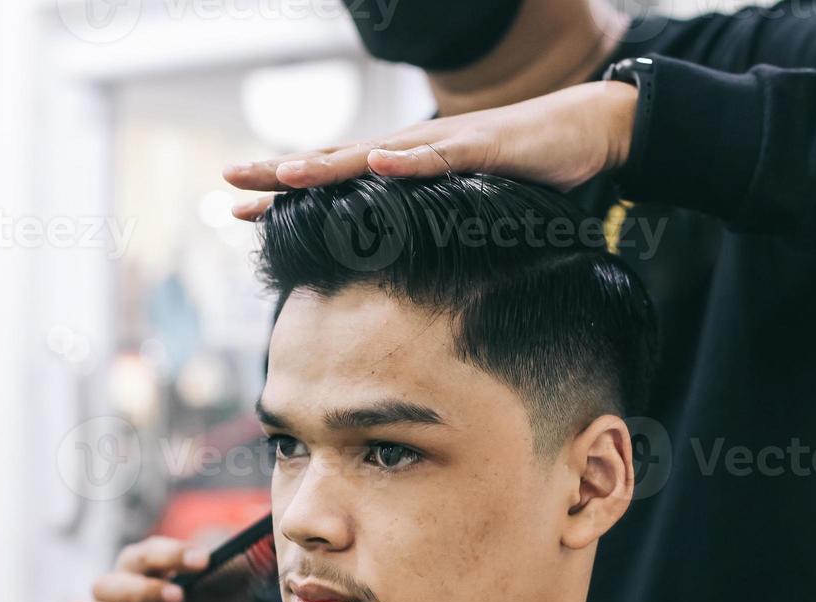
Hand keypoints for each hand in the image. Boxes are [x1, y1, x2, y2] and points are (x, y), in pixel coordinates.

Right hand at [47, 536, 255, 601]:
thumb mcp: (232, 587)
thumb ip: (231, 567)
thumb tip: (239, 551)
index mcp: (149, 565)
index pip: (147, 552)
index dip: (171, 553)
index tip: (202, 561)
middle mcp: (122, 590)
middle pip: (112, 581)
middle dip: (143, 588)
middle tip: (177, 599)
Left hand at [223, 81, 637, 219]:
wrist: (585, 129)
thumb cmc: (524, 167)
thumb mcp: (466, 204)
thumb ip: (429, 222)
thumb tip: (395, 257)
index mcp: (405, 166)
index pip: (335, 179)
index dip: (286, 190)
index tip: (240, 207)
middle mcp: (413, 149)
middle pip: (337, 160)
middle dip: (281, 171)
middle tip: (229, 179)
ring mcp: (445, 144)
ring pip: (376, 156)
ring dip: (330, 164)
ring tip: (286, 172)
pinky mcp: (483, 147)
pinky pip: (440, 156)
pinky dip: (408, 162)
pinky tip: (378, 163)